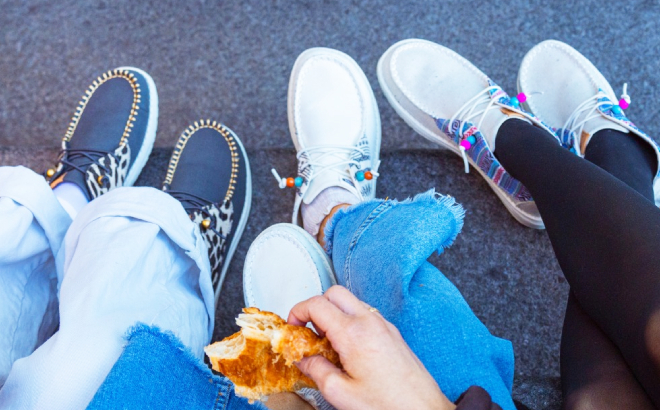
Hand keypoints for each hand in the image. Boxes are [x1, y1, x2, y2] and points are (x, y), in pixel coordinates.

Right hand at [288, 286, 455, 409]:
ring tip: (327, 342)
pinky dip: (350, 321)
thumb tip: (304, 359)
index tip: (292, 327)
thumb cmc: (389, 404)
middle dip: (315, 306)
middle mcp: (370, 322)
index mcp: (353, 333)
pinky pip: (365, 314)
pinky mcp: (392, 332)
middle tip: (307, 330)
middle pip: (334, 292)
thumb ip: (316, 370)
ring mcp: (383, 325)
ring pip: (351, 301)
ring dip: (334, 313)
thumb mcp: (340, 393)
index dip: (297, 312)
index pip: (317, 304)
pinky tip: (347, 347)